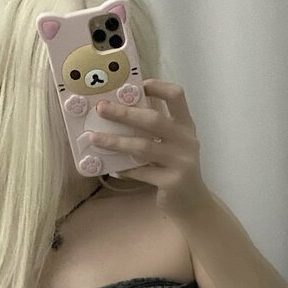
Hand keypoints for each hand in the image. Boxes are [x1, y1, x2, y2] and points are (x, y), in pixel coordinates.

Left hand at [92, 78, 211, 218]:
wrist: (192, 202)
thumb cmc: (175, 167)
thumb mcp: (171, 144)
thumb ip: (154, 129)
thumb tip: (119, 111)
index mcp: (186, 126)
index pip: (176, 96)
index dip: (157, 86)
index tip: (137, 85)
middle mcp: (186, 140)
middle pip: (154, 120)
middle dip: (124, 113)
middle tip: (101, 108)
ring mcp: (181, 162)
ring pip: (143, 147)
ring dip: (116, 141)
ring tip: (95, 138)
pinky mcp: (172, 181)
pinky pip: (141, 172)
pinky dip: (123, 168)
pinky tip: (110, 167)